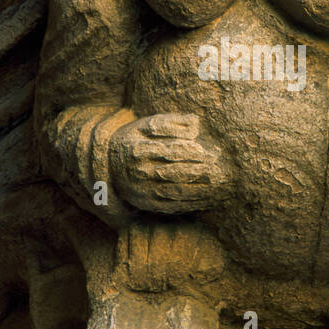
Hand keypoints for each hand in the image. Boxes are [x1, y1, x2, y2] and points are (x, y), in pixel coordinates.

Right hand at [109, 113, 232, 213]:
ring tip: (219, 185)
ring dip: (200, 190)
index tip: (209, 151)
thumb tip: (195, 124)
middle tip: (220, 170)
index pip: (171, 150)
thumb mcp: (146, 125)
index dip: (192, 151)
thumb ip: (171, 122)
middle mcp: (139, 171)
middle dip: (200, 171)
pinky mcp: (147, 203)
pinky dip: (192, 203)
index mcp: (138, 149)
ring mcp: (142, 190)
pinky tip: (208, 199)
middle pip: (176, 172)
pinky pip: (173, 205)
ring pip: (176, 191)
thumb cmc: (135, 139)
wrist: (108, 165)